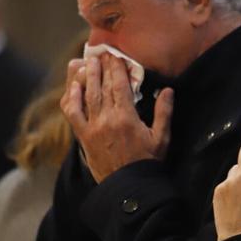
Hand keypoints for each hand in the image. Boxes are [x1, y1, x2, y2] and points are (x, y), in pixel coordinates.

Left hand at [60, 52, 173, 182]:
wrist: (128, 187)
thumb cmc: (147, 163)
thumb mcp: (162, 138)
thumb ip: (164, 113)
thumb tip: (168, 91)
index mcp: (127, 117)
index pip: (119, 85)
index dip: (116, 68)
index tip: (115, 55)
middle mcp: (107, 119)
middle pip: (101, 86)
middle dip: (101, 68)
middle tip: (100, 53)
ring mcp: (92, 127)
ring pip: (87, 96)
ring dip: (86, 77)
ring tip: (87, 62)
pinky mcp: (83, 137)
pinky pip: (73, 114)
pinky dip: (72, 99)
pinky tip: (73, 87)